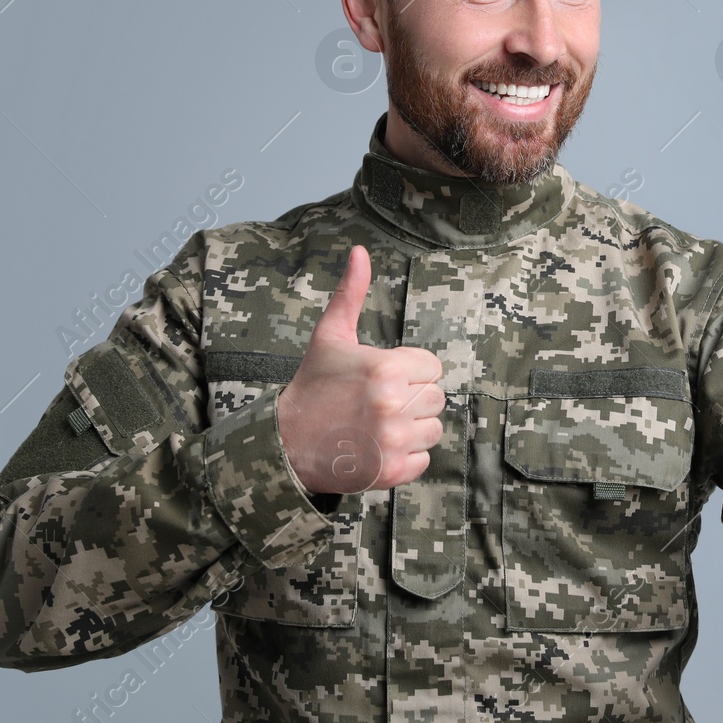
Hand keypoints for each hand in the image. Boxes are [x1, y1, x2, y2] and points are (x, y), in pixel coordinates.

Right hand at [274, 244, 446, 493]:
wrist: (286, 443)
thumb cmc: (313, 386)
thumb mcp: (330, 336)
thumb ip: (350, 293)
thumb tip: (360, 252)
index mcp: (386, 368)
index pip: (432, 367)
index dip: (409, 372)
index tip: (380, 379)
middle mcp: (393, 404)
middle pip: (435, 398)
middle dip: (411, 399)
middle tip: (376, 404)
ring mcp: (393, 440)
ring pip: (433, 429)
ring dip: (411, 429)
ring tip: (377, 425)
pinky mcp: (392, 471)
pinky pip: (424, 460)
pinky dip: (405, 457)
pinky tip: (377, 447)